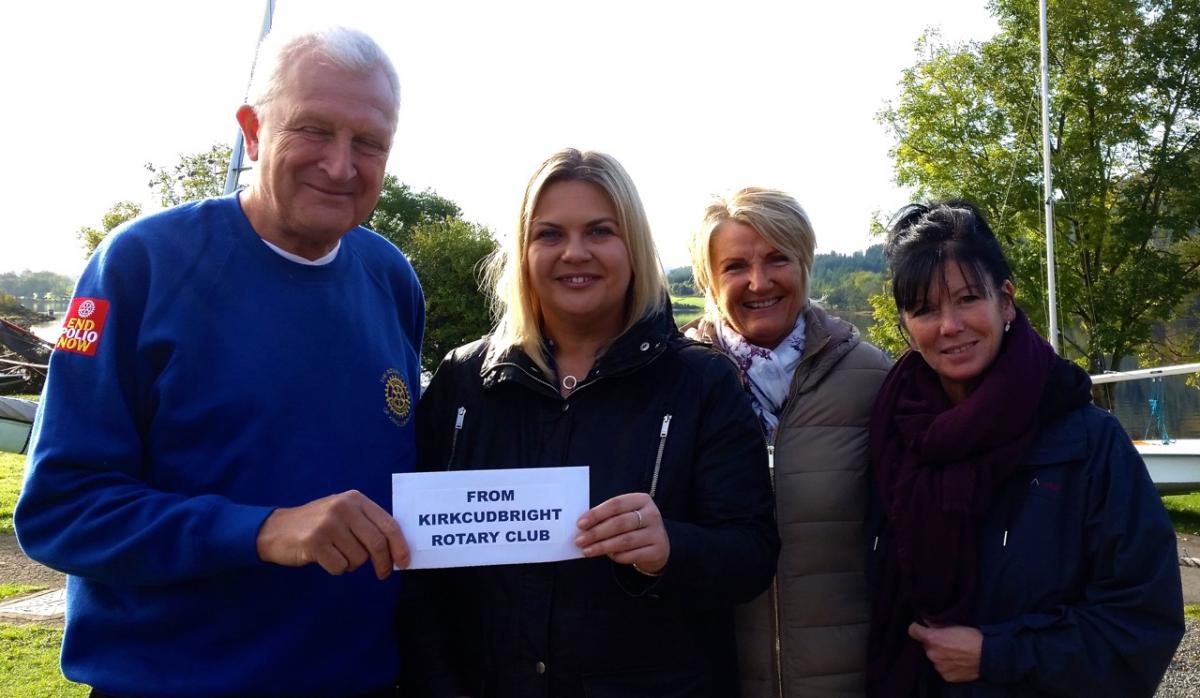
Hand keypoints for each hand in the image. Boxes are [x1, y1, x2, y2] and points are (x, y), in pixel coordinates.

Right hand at [256, 490, 409, 578]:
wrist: (275, 529)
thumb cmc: (317, 524)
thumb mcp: (343, 513)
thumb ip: (367, 524)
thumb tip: (396, 549)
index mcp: (355, 499)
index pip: (388, 524)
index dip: (400, 545)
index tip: (404, 561)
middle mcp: (343, 508)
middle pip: (377, 544)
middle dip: (383, 563)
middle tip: (382, 574)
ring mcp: (328, 524)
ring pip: (358, 558)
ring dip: (351, 564)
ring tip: (336, 553)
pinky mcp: (315, 542)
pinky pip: (340, 567)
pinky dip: (336, 569)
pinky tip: (324, 558)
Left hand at [574, 493, 669, 574]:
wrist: (659, 545)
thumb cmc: (634, 527)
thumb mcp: (625, 515)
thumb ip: (607, 517)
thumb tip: (582, 526)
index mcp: (641, 500)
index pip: (616, 504)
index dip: (596, 514)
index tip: (580, 524)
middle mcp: (652, 514)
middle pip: (619, 523)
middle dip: (596, 532)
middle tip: (579, 540)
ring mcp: (656, 533)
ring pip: (625, 540)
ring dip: (602, 546)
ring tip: (587, 550)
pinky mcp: (657, 550)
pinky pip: (632, 555)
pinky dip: (617, 556)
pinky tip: (607, 556)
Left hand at [908, 622, 981, 682]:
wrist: (988, 656)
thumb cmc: (972, 637)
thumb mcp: (953, 625)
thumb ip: (936, 624)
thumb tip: (926, 622)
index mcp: (932, 639)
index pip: (913, 631)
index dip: (917, 628)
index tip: (920, 628)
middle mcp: (932, 653)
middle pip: (926, 646)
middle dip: (933, 644)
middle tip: (946, 642)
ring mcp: (938, 666)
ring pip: (934, 658)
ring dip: (940, 655)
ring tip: (955, 653)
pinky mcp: (946, 676)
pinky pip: (942, 669)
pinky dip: (947, 666)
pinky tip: (958, 662)